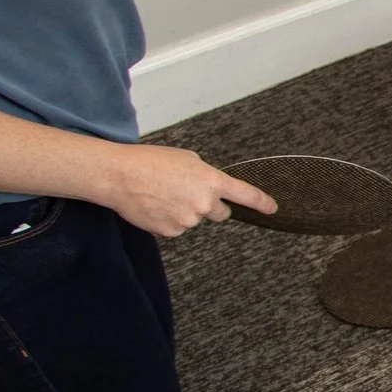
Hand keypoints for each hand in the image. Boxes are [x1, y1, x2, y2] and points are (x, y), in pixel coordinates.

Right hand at [97, 144, 275, 236]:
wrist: (119, 176)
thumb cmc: (149, 162)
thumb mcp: (186, 159)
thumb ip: (205, 175)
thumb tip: (209, 187)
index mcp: (211, 181)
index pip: (245, 194)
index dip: (261, 203)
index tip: (272, 208)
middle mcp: (204, 203)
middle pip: (220, 213)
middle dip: (210, 206)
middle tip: (186, 193)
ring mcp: (188, 220)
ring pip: (194, 219)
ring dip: (183, 211)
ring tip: (161, 195)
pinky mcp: (171, 232)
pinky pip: (176, 228)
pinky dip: (168, 219)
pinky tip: (154, 206)